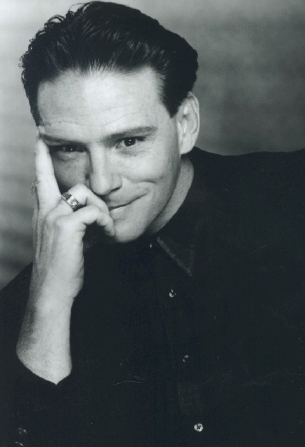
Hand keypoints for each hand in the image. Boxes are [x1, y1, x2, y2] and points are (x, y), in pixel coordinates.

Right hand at [31, 135, 114, 304]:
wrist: (52, 291)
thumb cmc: (62, 270)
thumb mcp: (69, 242)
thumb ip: (79, 225)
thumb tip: (96, 217)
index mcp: (43, 214)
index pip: (40, 179)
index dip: (40, 158)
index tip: (40, 138)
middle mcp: (45, 211)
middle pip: (52, 175)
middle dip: (56, 164)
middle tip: (70, 172)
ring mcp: (53, 216)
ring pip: (84, 192)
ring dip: (101, 208)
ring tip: (106, 228)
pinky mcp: (66, 226)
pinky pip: (94, 212)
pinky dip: (106, 222)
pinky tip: (107, 235)